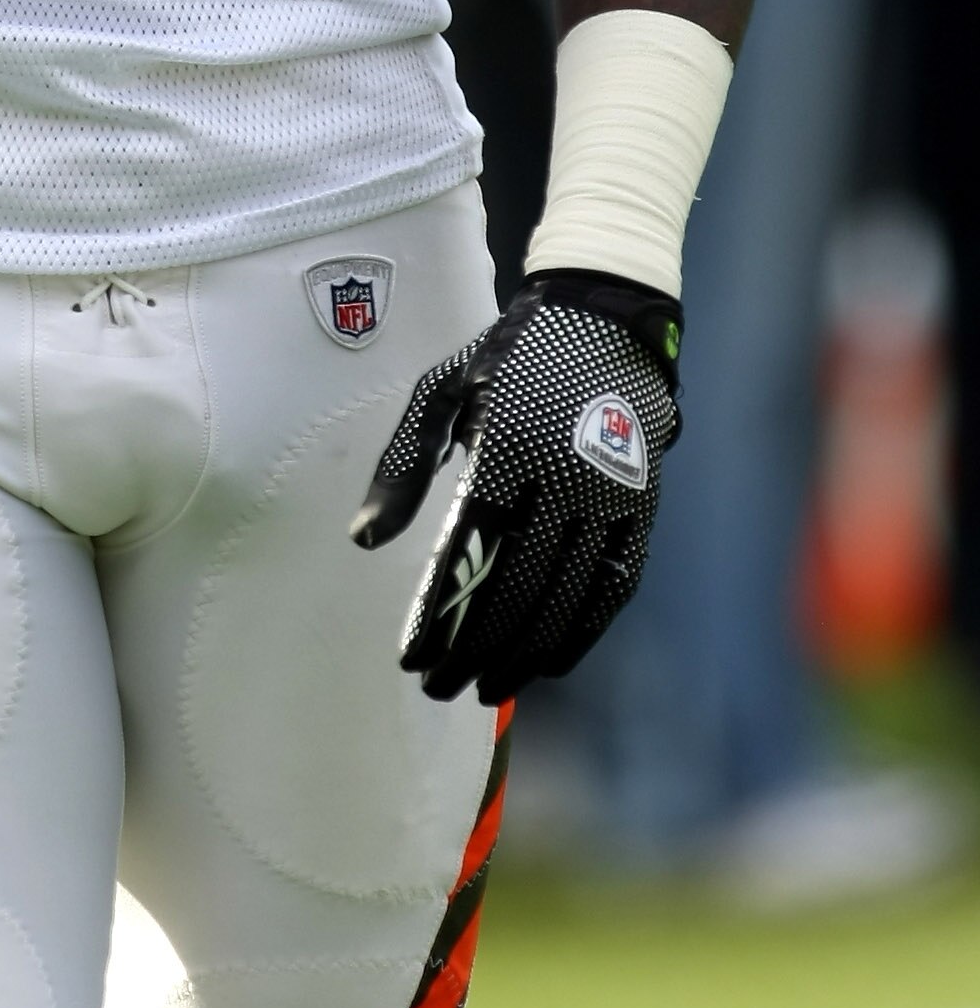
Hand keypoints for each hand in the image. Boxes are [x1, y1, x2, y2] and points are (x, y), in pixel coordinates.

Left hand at [349, 271, 681, 703]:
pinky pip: (614, 585)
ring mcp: (612, 496)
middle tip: (438, 687)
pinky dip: (581, 632)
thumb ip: (402, 466)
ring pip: (566, 597)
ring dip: (522, 653)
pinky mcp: (643, 508)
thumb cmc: (508, 358)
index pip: (470, 553)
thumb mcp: (440, 392)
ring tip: (483, 688)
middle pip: (517, 587)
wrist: (605, 318)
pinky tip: (546, 663)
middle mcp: (565, 477)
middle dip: (474, 648)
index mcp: (508, 446)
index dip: (441, 615)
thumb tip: (364, 539)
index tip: (410, 659)